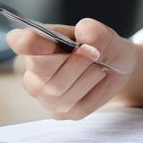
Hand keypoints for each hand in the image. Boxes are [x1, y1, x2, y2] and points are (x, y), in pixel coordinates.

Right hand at [6, 18, 136, 119]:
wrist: (118, 70)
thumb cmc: (104, 49)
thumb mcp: (108, 37)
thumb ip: (98, 33)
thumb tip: (84, 30)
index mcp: (39, 42)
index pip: (24, 43)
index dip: (28, 42)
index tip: (36, 40)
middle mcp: (34, 71)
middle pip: (42, 68)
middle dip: (74, 61)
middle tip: (94, 53)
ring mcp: (44, 95)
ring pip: (59, 90)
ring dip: (87, 76)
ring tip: (98, 67)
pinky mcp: (60, 112)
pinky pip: (77, 106)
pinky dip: (95, 93)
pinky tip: (96, 82)